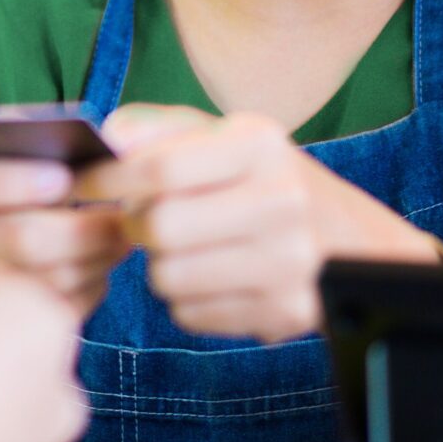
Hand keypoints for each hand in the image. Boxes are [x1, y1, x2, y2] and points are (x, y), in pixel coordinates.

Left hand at [78, 104, 442, 343]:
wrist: (358, 244)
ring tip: (184, 248)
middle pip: (158, 228)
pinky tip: (213, 277)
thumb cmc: (271, 182)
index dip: (108, 178)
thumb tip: (108, 134)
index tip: (84, 183)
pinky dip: (187, 298)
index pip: (160, 167)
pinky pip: (191, 313)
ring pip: (168, 277)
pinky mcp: (284, 312)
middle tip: (139, 221)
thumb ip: (164, 128)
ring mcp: (287, 262)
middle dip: (133, 226)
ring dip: (159, 265)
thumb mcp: (231, 137)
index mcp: (261, 146)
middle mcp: (281, 201)